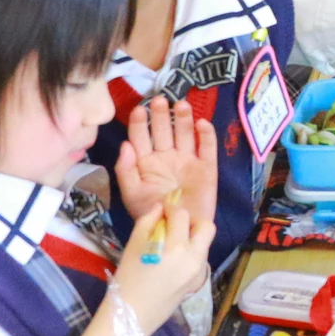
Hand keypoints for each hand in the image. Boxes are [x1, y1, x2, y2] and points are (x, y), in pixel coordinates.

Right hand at [103, 192, 217, 335]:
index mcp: (176, 249)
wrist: (130, 317)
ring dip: (192, 235)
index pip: (181, 216)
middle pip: (206, 227)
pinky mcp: (198, 282)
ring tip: (171, 241)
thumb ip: (147, 223)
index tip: (161, 210)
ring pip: (205, 243)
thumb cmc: (127, 281)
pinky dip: (191, 251)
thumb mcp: (133, 248)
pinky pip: (200, 258)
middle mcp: (193, 259)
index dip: (170, 208)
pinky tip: (173, 258)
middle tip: (173, 224)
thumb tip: (158, 208)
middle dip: (191, 220)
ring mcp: (198, 272)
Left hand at [112, 95, 218, 219]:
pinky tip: (202, 124)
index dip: (139, 123)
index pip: (141, 137)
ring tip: (180, 105)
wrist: (178, 234)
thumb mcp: (132, 194)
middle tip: (159, 101)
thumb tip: (126, 144)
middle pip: (163, 130)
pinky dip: (207, 135)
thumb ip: (126, 170)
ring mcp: (188, 161)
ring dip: (183, 119)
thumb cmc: (152, 215)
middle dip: (161, 115)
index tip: (138, 110)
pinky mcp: (207, 168)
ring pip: (185, 134)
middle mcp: (167, 157)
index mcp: (146, 162)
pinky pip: (208, 148)